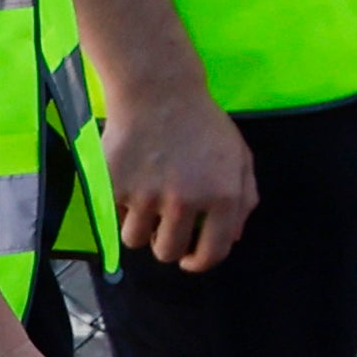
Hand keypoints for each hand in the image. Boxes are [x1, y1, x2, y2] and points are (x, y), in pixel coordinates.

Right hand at [109, 84, 253, 274]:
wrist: (160, 94)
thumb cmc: (204, 126)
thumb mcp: (240, 158)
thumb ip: (244, 199)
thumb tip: (234, 238)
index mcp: (223, 197)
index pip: (211, 254)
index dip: (199, 262)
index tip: (189, 258)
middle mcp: (185, 201)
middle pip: (167, 252)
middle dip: (167, 245)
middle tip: (165, 227)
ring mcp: (147, 195)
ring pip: (136, 239)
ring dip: (140, 227)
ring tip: (146, 202)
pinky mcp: (113, 187)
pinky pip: (112, 217)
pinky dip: (119, 208)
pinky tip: (131, 184)